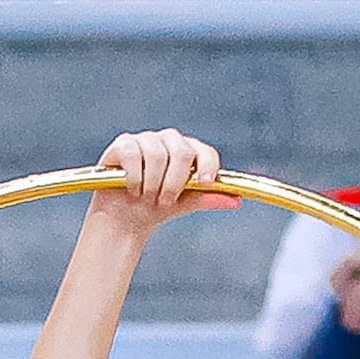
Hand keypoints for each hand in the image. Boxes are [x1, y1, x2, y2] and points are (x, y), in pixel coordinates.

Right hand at [86, 127, 226, 237]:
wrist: (124, 219)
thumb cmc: (155, 207)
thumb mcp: (184, 204)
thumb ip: (207, 198)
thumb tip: (237, 201)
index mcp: (188, 151)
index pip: (205, 151)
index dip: (207, 166)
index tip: (204, 184)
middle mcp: (168, 140)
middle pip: (182, 152)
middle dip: (174, 183)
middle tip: (165, 201)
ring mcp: (145, 139)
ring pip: (157, 155)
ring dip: (152, 184)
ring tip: (146, 197)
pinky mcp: (122, 144)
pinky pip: (133, 155)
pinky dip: (134, 178)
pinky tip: (131, 189)